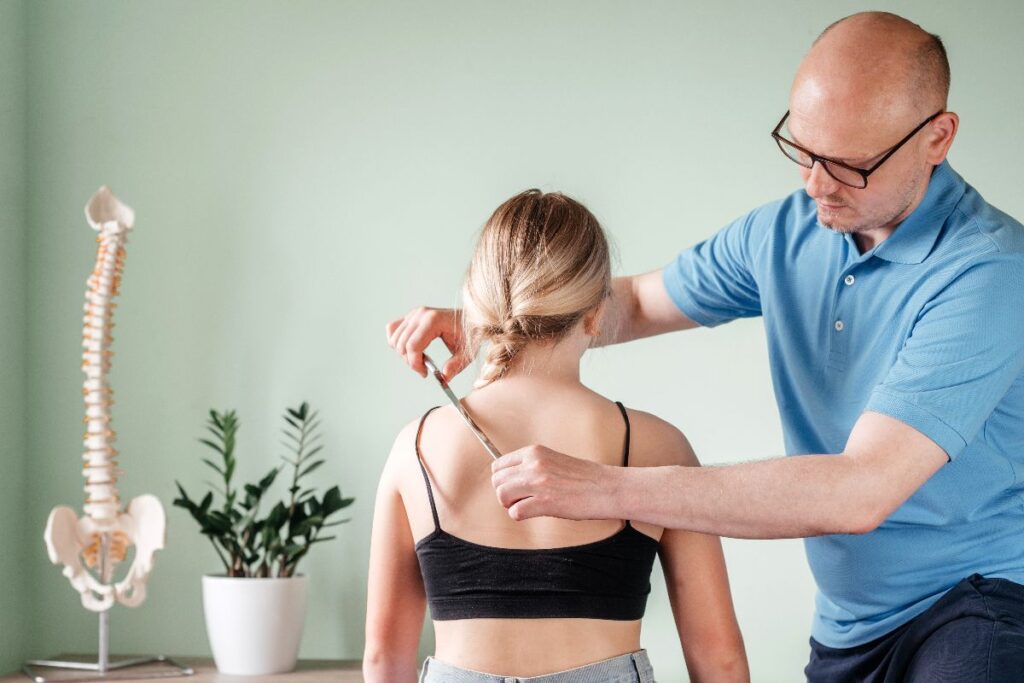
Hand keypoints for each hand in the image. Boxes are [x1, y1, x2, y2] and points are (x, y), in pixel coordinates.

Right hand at [385, 307, 468, 379]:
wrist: (473, 319)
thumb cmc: (471, 334)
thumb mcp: (467, 353)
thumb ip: (456, 366)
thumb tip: (444, 377)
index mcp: (434, 320)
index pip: (413, 345)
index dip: (415, 364)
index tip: (425, 374)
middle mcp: (421, 314)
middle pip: (401, 344)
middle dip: (410, 361)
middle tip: (424, 369)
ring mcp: (414, 313)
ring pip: (395, 339)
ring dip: (403, 354)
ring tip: (420, 359)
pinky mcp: (411, 316)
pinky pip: (393, 329)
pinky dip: (397, 342)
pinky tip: (411, 349)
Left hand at [490, 445, 619, 520]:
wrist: (606, 488)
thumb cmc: (584, 478)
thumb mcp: (553, 460)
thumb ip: (532, 466)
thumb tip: (510, 480)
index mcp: (534, 452)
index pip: (498, 465)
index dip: (503, 480)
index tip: (513, 487)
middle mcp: (533, 464)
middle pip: (497, 481)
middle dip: (504, 493)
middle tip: (520, 499)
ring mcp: (538, 482)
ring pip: (502, 495)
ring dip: (511, 505)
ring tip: (527, 506)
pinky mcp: (544, 502)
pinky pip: (515, 512)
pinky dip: (520, 516)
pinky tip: (534, 513)